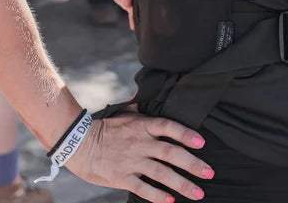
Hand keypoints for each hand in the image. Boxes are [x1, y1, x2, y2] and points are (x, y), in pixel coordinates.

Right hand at [66, 112, 213, 202]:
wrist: (77, 143)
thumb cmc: (105, 127)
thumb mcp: (126, 112)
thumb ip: (143, 107)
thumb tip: (152, 95)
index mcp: (143, 126)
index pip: (170, 127)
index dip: (187, 134)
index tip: (202, 143)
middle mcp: (141, 144)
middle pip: (172, 154)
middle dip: (194, 164)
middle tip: (210, 173)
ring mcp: (131, 162)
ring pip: (162, 174)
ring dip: (182, 184)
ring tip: (198, 192)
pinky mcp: (121, 178)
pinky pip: (143, 188)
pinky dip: (157, 196)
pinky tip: (170, 201)